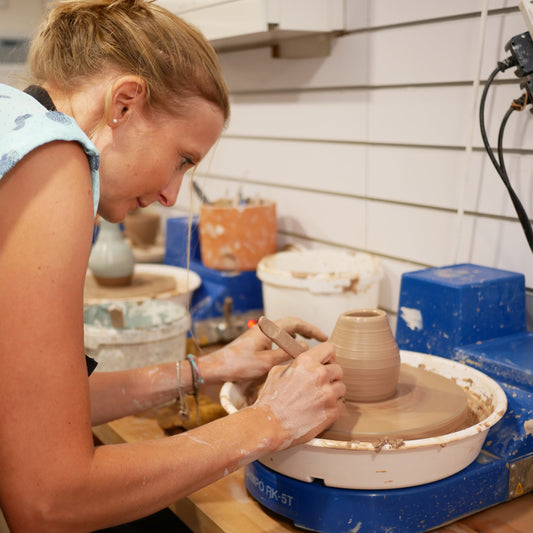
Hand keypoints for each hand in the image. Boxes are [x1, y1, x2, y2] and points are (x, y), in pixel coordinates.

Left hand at [201, 316, 327, 382]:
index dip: (312, 329)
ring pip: (284, 332)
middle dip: (307, 331)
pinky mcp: (256, 342)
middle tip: (321, 340)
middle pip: (291, 325)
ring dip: (298, 337)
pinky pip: (277, 339)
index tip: (324, 337)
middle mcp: (265, 329)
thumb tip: (305, 348)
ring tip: (310, 348)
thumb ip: (286, 354)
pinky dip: (288, 343)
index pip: (296, 323)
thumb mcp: (266, 363)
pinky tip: (291, 354)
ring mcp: (260, 335)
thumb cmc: (238, 365)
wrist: (216, 368)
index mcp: (268, 329)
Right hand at [253, 341, 344, 448]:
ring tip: (318, 398)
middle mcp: (319, 375)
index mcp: (306, 362)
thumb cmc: (271, 400)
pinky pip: (340, 403)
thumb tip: (307, 363)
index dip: (328, 356)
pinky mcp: (332, 411)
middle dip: (331, 376)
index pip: (329, 348)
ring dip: (333, 391)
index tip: (325, 363)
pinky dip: (332, 405)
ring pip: (341, 386)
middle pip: (338, 369)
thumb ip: (296, 364)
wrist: (270, 425)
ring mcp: (328, 394)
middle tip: (320, 384)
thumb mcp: (278, 372)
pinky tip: (319, 408)